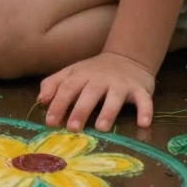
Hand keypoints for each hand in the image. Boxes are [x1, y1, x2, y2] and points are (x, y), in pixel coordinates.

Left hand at [38, 52, 155, 131]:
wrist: (127, 58)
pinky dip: (145, 110)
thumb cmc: (94, 72)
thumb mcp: (72, 73)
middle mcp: (101, 79)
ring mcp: (121, 84)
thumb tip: (40, 100)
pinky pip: (144, 100)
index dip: (58, 104)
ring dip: (108, 111)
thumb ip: (54, 84)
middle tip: (73, 128)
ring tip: (101, 127)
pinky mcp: (140, 90)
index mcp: (82, 75)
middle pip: (89, 93)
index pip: (67, 88)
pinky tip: (143, 123)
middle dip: (80, 110)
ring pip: (115, 96)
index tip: (50, 122)